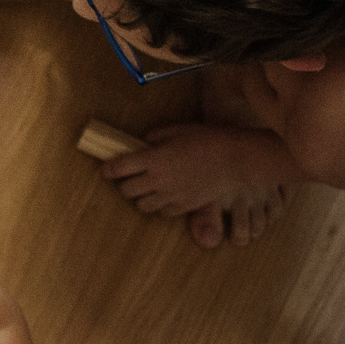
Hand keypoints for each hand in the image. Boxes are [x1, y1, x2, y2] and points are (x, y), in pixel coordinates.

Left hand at [101, 123, 272, 216]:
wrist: (237, 159)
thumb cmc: (208, 140)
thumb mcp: (177, 131)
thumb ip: (154, 138)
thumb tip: (142, 145)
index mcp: (154, 159)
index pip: (119, 168)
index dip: (109, 169)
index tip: (107, 169)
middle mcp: (159, 179)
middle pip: (126, 191)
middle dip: (125, 184)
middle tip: (131, 177)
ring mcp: (171, 195)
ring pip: (141, 205)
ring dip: (141, 196)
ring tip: (149, 187)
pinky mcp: (184, 206)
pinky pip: (162, 212)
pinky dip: (160, 205)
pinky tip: (167, 195)